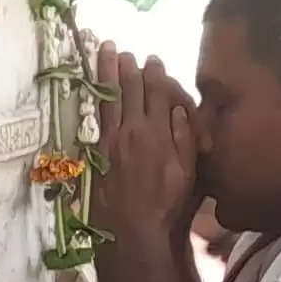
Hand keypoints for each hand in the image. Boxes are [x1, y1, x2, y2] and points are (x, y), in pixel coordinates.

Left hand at [88, 44, 199, 246]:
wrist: (135, 232)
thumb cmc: (167, 207)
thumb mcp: (188, 173)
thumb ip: (185, 138)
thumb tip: (180, 109)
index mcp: (160, 133)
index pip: (158, 93)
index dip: (155, 74)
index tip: (152, 60)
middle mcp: (135, 130)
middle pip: (131, 89)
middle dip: (128, 66)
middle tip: (123, 49)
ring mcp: (112, 139)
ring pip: (110, 96)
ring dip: (107, 71)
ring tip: (105, 51)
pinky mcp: (97, 151)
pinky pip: (96, 114)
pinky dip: (95, 95)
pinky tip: (92, 84)